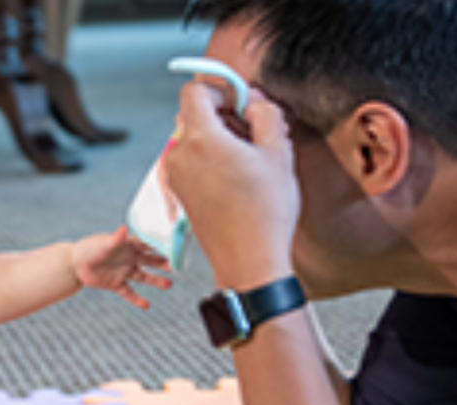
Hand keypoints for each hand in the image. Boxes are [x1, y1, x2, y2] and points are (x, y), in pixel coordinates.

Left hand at [71, 226, 172, 308]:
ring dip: (156, 281)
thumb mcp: (103, 243)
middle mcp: (129, 258)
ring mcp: (123, 271)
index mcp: (128, 245)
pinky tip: (146, 305)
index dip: (161, 246)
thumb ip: (115, 239)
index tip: (176, 247)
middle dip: (164, 263)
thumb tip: (124, 228)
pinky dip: (136, 299)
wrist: (74, 263)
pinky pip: (129, 292)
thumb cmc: (89, 248)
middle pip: (150, 261)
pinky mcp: (116, 283)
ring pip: (143, 276)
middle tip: (178, 266)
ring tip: (169, 285)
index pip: (148, 244)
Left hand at [164, 83, 299, 290]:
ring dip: (221, 141)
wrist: (249, 262)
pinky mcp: (181, 195)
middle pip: (196, 115)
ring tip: (253, 162)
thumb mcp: (279, 152)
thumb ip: (266, 113)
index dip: (221, 90)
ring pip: (196, 140)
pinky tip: (240, 180)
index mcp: (200, 138)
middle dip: (225, 116)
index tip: (243, 103)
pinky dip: (213, 162)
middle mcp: (180, 155)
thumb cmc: (265, 212)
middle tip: (257, 134)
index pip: (195, 91)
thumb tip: (254, 100)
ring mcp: (177, 177)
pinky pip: (194, 163)